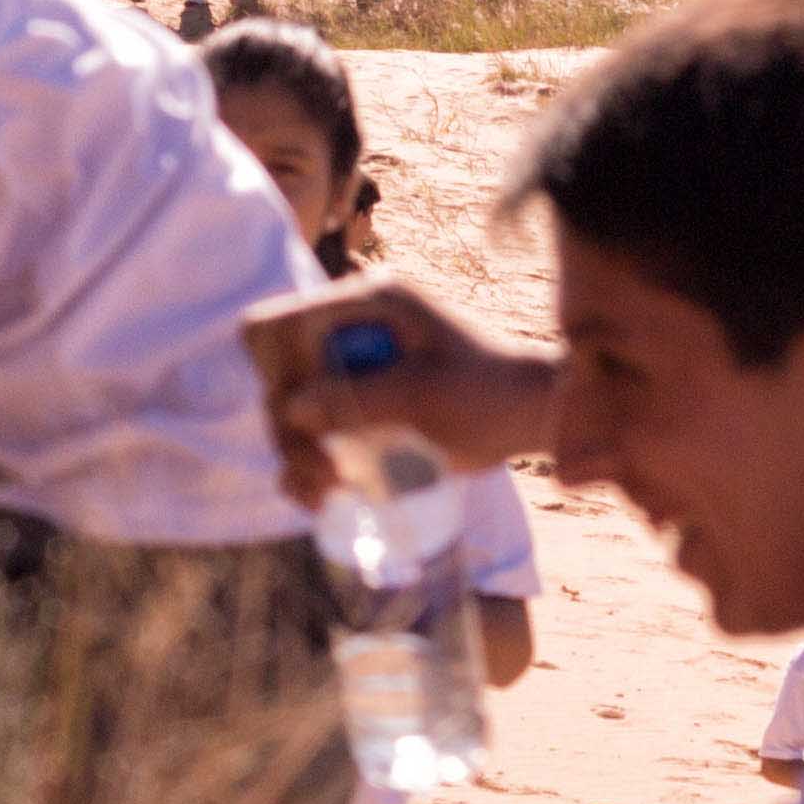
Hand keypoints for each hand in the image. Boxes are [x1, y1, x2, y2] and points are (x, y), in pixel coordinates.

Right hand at [250, 279, 557, 503]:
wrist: (526, 416)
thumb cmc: (489, 394)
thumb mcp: (427, 394)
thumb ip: (360, 397)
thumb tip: (289, 408)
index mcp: (364, 305)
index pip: (279, 327)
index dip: (278, 371)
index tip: (306, 414)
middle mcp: (346, 333)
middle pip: (276, 378)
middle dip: (289, 428)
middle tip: (325, 471)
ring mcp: (347, 372)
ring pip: (285, 414)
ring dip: (295, 456)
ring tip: (327, 492)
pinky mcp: (353, 410)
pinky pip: (305, 440)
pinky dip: (304, 471)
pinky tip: (322, 498)